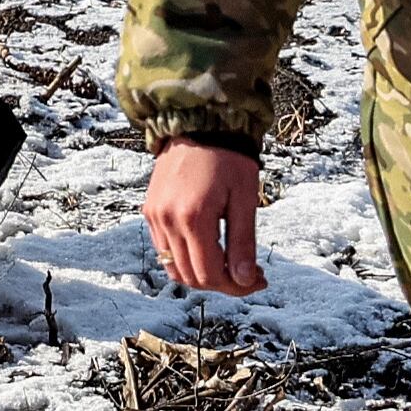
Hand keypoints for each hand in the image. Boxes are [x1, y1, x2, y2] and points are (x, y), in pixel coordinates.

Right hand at [144, 140, 264, 293]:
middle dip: (222, 282)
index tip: (260, 280)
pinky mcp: (151, 211)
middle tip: (249, 275)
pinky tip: (209, 247)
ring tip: (229, 263)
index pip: (210, 274)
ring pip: (174, 267)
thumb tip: (246, 281)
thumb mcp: (245, 199)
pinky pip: (164, 249)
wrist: (200, 124)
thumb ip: (243, 243)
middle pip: (191, 276)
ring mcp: (155, 216)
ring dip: (202, 273)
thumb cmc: (229, 158)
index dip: (237, 286)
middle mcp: (168, 221)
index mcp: (194, 218)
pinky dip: (185, 258)